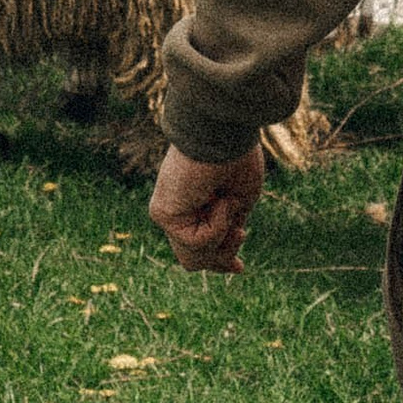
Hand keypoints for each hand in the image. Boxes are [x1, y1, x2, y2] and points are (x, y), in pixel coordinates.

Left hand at [149, 143, 267, 273]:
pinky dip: (216, 224)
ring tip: (226, 204)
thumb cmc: (236, 159)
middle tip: (239, 244)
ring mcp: (167, 213)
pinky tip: (217, 199)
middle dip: (220, 257)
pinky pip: (196, 242)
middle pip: (193, 259)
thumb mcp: (236, 206)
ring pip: (194, 258)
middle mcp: (176, 210)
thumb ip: (225, 234)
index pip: (198, 245)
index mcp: (194, 205)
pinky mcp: (162, 214)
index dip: (219, 259)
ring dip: (221, 238)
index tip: (240, 268)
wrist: (224, 134)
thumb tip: (228, 266)